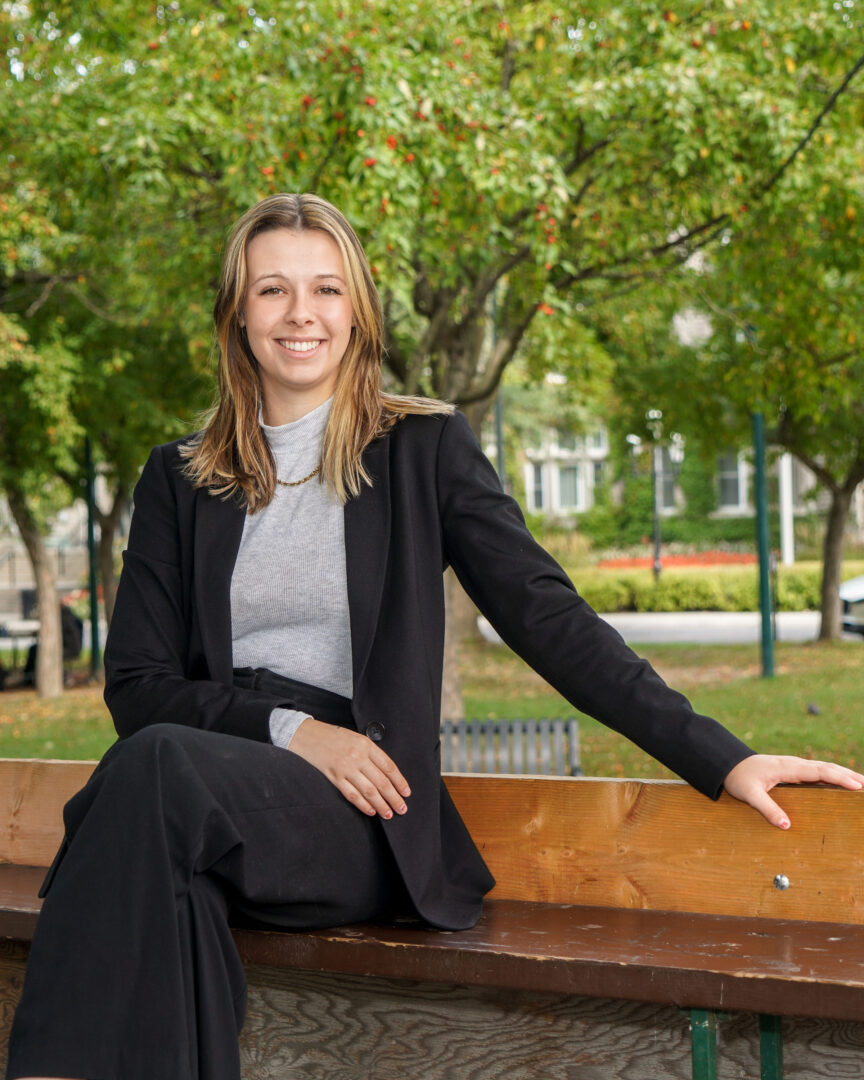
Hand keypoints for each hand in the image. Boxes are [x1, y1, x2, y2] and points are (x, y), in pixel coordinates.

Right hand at [288, 718, 410, 819]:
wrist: (308, 735)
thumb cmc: (334, 737)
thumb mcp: (357, 739)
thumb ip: (371, 754)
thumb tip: (387, 775)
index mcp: (366, 745)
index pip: (389, 767)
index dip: (400, 782)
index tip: (406, 793)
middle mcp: (357, 756)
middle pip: (381, 781)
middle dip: (394, 797)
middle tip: (402, 809)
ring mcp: (345, 768)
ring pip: (369, 790)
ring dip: (381, 804)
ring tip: (389, 814)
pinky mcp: (334, 777)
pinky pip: (351, 794)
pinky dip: (363, 804)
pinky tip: (371, 811)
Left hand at [723, 754, 863, 828]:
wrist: (728, 764)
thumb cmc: (739, 778)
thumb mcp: (749, 795)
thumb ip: (767, 809)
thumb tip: (786, 826)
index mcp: (787, 768)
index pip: (818, 771)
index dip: (839, 778)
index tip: (856, 785)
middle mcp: (793, 764)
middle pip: (826, 767)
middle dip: (848, 774)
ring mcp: (794, 765)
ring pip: (823, 767)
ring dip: (842, 773)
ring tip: (861, 783)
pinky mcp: (792, 769)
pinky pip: (817, 770)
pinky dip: (832, 774)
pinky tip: (840, 781)